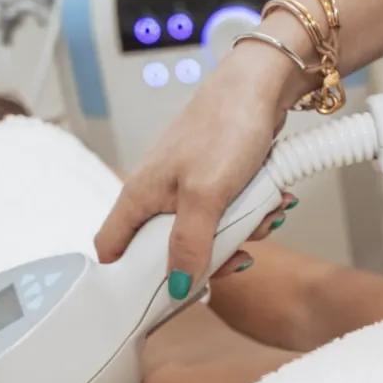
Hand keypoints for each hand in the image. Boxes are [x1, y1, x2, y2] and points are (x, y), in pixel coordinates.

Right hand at [94, 46, 299, 298]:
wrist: (262, 86)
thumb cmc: (224, 127)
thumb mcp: (205, 196)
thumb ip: (189, 245)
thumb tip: (177, 287)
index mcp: (139, 197)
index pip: (112, 248)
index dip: (126, 277)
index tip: (157, 295)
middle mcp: (157, 195)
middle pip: (170, 252)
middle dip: (209, 257)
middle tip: (236, 253)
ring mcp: (186, 190)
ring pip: (207, 236)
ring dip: (240, 233)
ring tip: (263, 212)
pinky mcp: (215, 183)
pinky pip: (228, 216)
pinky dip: (251, 213)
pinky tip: (271, 200)